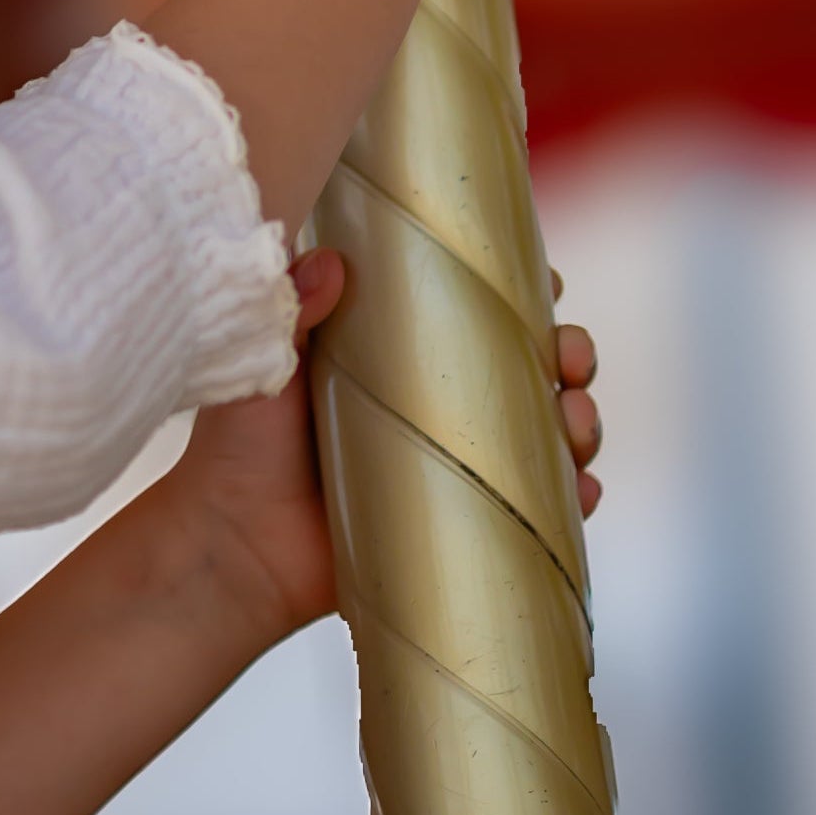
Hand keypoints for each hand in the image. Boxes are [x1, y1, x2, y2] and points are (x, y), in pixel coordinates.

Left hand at [173, 249, 606, 643]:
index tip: (544, 285)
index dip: (526, 294)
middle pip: (536, 365)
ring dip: (583, 421)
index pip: (481, 309)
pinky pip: (540, 510)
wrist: (232, 551)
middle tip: (570, 359)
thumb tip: (330, 262)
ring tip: (576, 423)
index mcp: (402, 352)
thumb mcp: (263, 366)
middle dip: (573, 353)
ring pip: (552, 433)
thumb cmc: (239, 451)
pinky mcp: (464, 524)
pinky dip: (573, 497)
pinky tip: (580, 490)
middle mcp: (440, 404)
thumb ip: (291, 308)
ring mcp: (458, 465)